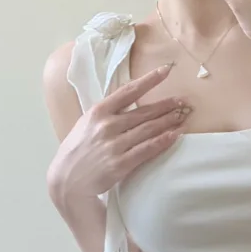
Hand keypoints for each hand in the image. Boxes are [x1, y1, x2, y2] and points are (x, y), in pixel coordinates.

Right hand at [47, 65, 189, 205]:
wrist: (66, 180)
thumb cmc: (77, 150)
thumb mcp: (86, 124)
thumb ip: (106, 113)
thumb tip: (128, 100)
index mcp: (98, 111)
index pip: (128, 91)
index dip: (149, 80)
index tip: (166, 71)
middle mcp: (107, 125)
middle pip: (144, 112)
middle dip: (166, 105)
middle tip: (183, 101)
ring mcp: (114, 145)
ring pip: (149, 129)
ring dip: (169, 122)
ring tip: (183, 116)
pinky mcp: (120, 164)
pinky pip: (147, 149)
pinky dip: (163, 141)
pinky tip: (175, 135)